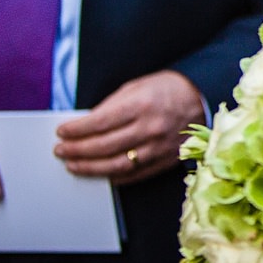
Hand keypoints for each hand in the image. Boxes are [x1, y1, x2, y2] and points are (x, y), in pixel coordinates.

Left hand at [52, 67, 203, 176]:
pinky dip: (114, 176)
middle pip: (105, 146)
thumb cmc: (166, 89)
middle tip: (61, 151)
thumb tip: (86, 124)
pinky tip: (99, 174)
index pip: (100, 122)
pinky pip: (135, 175)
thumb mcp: (136, 86)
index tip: (62, 132)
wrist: (201, 99)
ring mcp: (158, 148)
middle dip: (78, 150)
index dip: (77, 129)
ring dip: (91, 168)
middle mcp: (150, 128)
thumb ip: (111, 106)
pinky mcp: (164, 161)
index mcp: (141, 104)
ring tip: (73, 166)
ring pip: (118, 165)